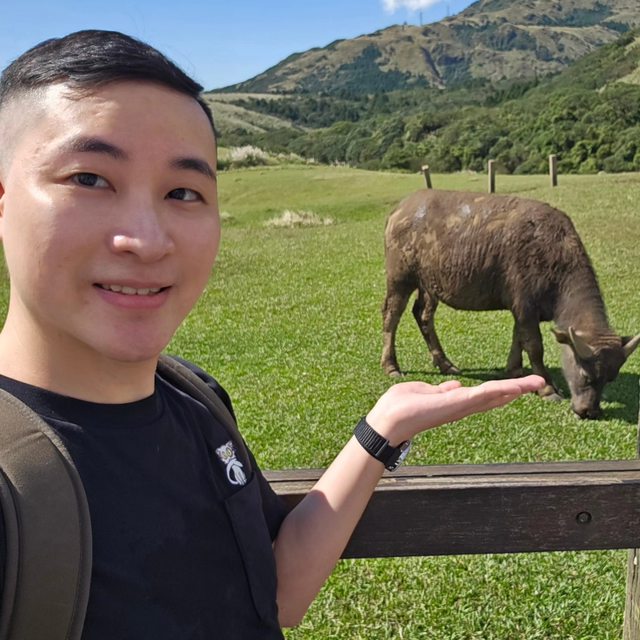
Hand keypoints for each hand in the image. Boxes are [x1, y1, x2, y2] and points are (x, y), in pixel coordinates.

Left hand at [366, 375, 544, 443]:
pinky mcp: (456, 404)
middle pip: (494, 397)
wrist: (387, 421)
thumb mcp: (422, 392)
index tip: (520, 385)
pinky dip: (499, 390)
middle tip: (539, 383)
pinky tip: (515, 387)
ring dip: (515, 388)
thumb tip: (453, 387)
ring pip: (493, 396)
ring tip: (536, 383)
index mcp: (453, 402)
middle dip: (517, 389)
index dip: (502, 390)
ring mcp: (460, 406)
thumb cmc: (398, 407)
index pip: (482, 395)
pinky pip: (482, 395)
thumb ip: (440, 390)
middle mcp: (460, 406)